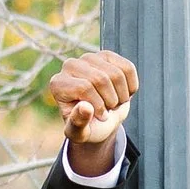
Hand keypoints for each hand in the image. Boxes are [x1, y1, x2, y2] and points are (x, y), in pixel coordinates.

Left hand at [49, 47, 137, 176]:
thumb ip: (78, 124)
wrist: (101, 120)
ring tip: (114, 102)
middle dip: (111, 101)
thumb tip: (85, 107)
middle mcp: (70, 65)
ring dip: (121, 95)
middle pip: (101, 79)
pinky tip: (122, 93)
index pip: (84, 88)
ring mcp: (89, 58)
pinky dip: (131, 86)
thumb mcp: (80, 133)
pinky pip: (128, 68)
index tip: (101, 116)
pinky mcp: (107, 55)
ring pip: (116, 73)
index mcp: (58, 84)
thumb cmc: (87, 127)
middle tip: (109, 110)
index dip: (99, 106)